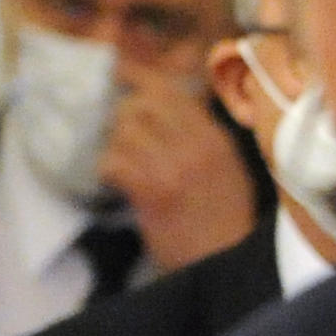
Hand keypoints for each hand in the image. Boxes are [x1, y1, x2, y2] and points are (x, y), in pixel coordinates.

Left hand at [99, 69, 258, 269]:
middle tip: (116, 131)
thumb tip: (173, 108)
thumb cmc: (226, 221)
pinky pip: (114, 163)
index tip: (117, 72)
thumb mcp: (229, 170)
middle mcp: (197, 146)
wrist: (224, 263)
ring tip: (119, 162)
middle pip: (141, 104)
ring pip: (124, 132)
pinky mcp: (153, 192)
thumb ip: (205, 137)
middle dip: (121, 116)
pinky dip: (106, 171)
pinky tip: (113, 183)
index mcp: (215, 138)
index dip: (137, 78)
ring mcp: (174, 167)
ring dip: (113, 146)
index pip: (170, 90)